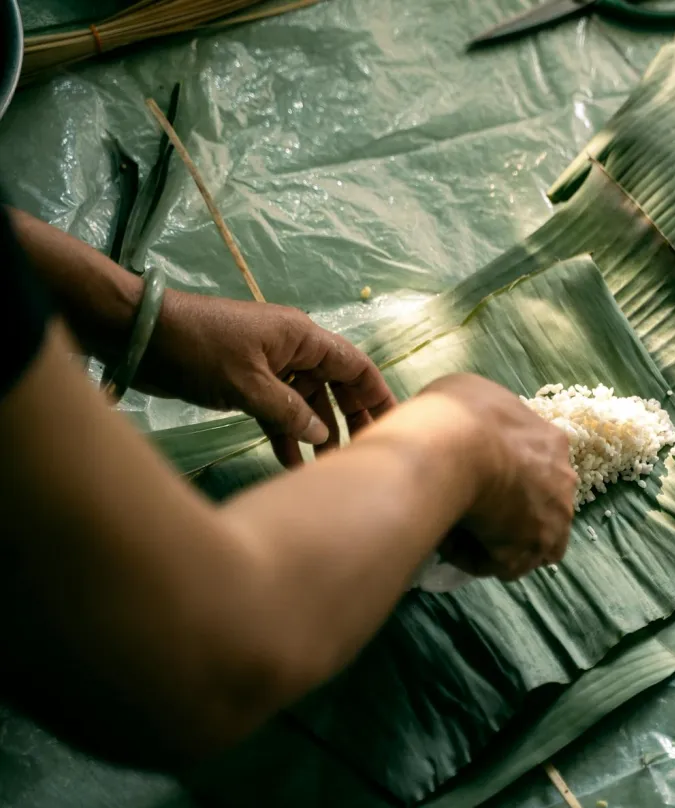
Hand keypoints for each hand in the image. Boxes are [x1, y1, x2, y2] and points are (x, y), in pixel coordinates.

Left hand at [136, 291, 396, 466]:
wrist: (139, 333)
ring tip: (327, 466)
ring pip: (307, 401)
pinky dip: (286, 433)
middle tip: (364, 453)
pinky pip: (278, 409)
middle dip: (351, 419)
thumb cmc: (199, 349)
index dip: (377, 394)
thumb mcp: (248, 383)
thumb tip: (322, 436)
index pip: (355, 366)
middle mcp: (293, 350)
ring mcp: (270, 366)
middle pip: (336, 385)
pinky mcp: (246, 382)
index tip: (394, 424)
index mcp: (302, 338)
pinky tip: (290, 463)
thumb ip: (289, 412)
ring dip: (317, 432)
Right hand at [421, 374, 576, 580]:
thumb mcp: (473, 393)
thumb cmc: (459, 412)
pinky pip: (502, 565)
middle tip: (473, 510)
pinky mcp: (527, 552)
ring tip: (457, 532)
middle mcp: (562, 481)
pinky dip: (477, 559)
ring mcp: (551, 520)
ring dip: (498, 541)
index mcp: (552, 442)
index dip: (513, 477)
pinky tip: (450, 544)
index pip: (542, 467)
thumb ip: (482, 418)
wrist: (455, 444)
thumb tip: (466, 428)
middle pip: (542, 506)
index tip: (484, 480)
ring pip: (528, 541)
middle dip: (514, 513)